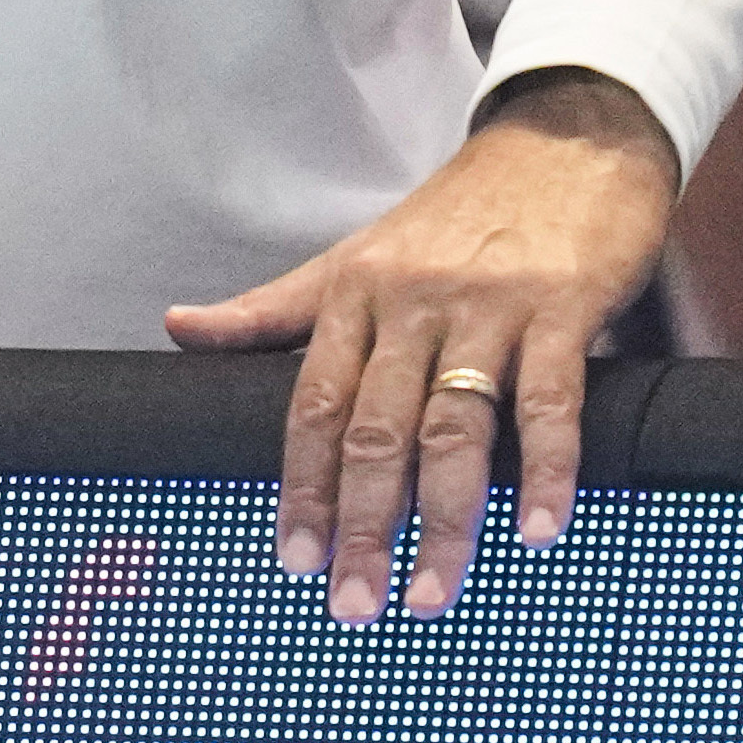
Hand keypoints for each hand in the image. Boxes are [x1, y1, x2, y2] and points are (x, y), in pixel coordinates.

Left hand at [167, 68, 673, 623]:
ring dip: (442, 520)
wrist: (563, 138)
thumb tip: (178, 328)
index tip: (291, 559)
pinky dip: (544, 471)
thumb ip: (274, 307)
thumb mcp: (356, 253)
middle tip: (352, 603)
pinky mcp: (562, 307)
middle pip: (374, 428)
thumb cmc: (459, 212)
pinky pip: (548, 401)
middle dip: (360, 523)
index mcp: (354, 292)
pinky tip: (534, 531)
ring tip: (431, 593)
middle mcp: (412, 302)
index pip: (311, 403)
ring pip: (454, 426)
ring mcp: (488, 306)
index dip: (299, 485)